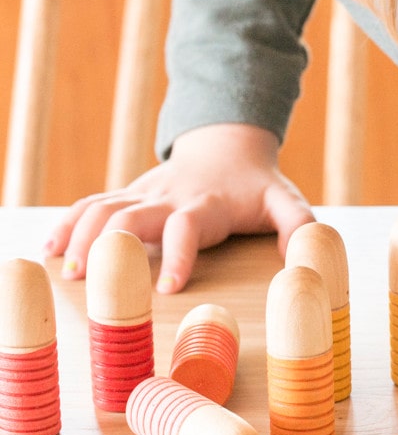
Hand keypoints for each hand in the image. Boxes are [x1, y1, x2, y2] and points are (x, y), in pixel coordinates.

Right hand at [44, 123, 314, 292]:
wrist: (229, 146)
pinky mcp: (130, 193)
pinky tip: (51, 247)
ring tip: (68, 272)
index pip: (187, 226)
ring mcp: (145, 193)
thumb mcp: (285, 201)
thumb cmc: (257, 184)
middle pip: (130, 215)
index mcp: (207, 205)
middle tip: (91, 283)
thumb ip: (299, 227)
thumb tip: (309, 255)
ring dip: (81, 237)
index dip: (178, 255)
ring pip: (103, 208)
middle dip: (109, 247)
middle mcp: (170, 197)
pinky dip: (69, 223)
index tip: (169, 288)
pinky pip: (92, 203)